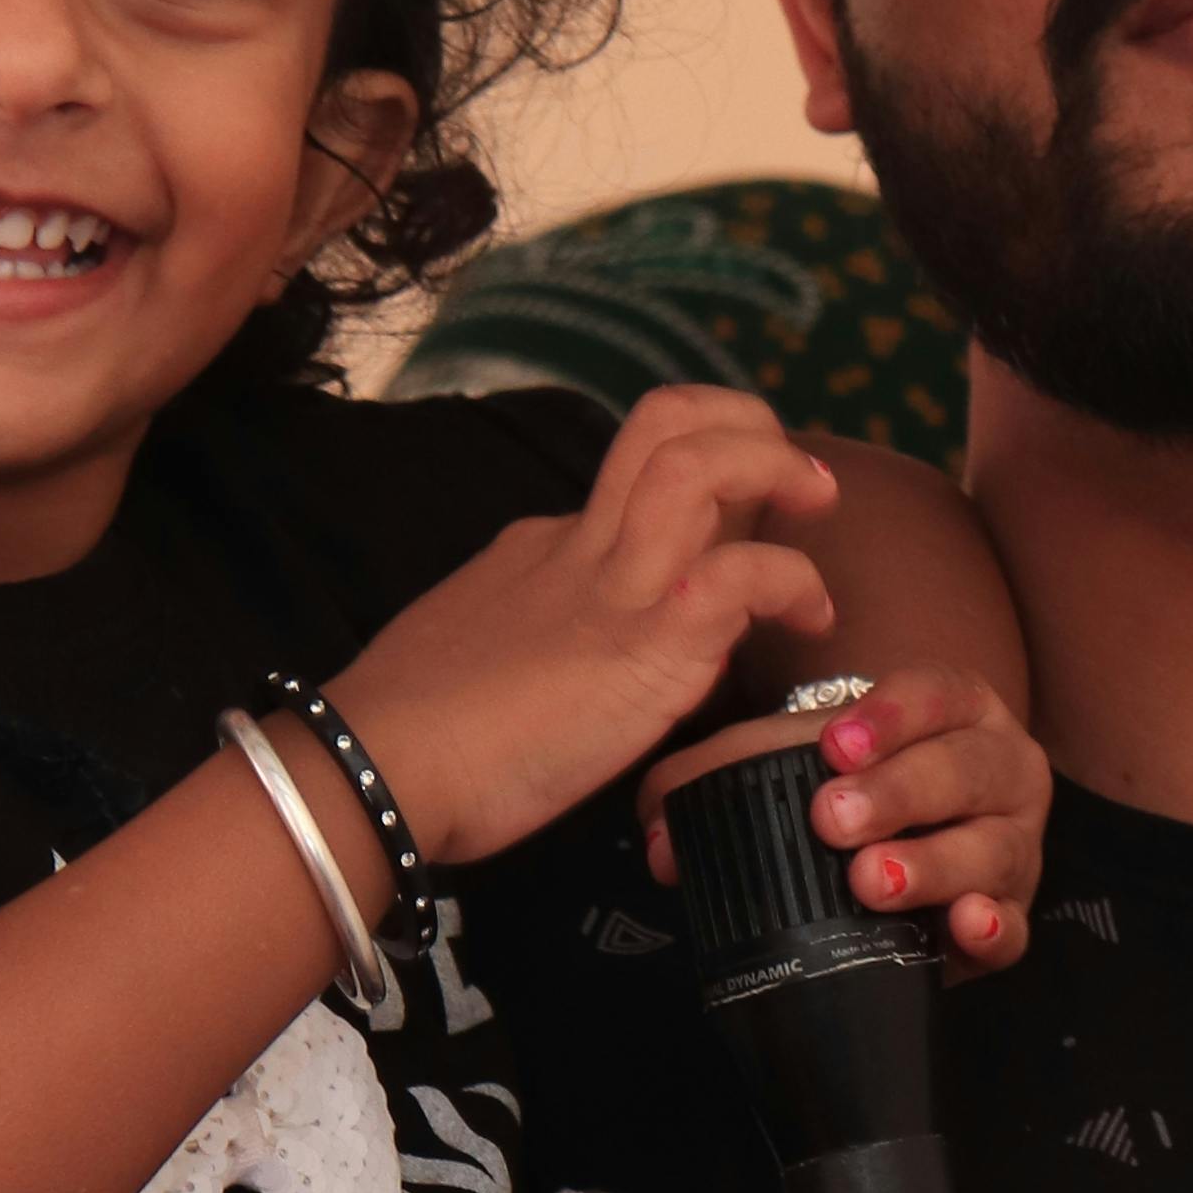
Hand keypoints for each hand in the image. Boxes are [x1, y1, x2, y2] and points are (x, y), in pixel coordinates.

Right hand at [328, 389, 838, 868]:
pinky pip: (742, 572)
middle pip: (666, 424)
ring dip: (774, 462)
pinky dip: (792, 578)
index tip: (742, 526)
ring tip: (816, 501)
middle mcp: (581, 546)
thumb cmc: (414, 741)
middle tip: (797, 476)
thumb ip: (532, 642)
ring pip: (699, 461)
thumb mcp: (478, 660)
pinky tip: (810, 616)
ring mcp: (615, 586)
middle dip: (745, 424)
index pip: (637, 483)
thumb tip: (572, 662)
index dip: (706, 486)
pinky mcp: (646, 639)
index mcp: (545, 551)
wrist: (376, 768)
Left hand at [642, 673, 1049, 972]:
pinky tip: (966, 924)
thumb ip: (714, 778)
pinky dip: (996, 927)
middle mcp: (1000, 768)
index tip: (833, 746)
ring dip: (933, 864)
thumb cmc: (850, 790)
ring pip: (992, 849)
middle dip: (900, 792)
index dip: (890, 716)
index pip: (936, 694)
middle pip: (965, 770)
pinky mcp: (1013, 916)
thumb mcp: (788, 761)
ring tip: (872, 880)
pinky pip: (1017, 927)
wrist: (909, 852)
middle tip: (833, 819)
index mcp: (955, 709)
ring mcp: (1014, 843)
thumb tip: (657, 841)